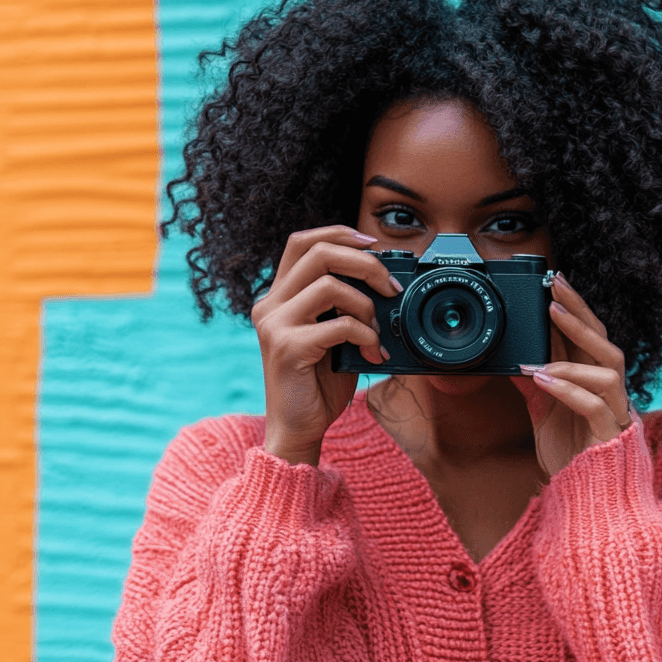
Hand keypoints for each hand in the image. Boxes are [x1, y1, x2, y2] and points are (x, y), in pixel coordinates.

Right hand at [251, 226, 400, 465]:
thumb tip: (385, 280)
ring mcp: (274, 325)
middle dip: (365, 263)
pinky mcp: (286, 348)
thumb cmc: (319, 382)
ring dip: (367, 306)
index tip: (372, 244)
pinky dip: (366, 336)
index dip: (338, 233)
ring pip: (329, 285)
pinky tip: (374, 355)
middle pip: (318, 253)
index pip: (302, 242)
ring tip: (378, 331)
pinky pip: (339, 325)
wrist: (299, 428)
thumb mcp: (334, 334)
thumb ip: (345, 305)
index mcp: (278, 296)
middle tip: (391, 287)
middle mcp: (269, 305)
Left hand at [511, 272, 631, 477]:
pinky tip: (542, 378)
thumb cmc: (573, 460)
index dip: (574, 309)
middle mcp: (611, 394)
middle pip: (604, 341)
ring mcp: (615, 413)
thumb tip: (514, 359)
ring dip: (575, 347)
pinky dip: (568, 387)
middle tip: (555, 286)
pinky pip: (595, 404)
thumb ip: (536, 387)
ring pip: (609, 367)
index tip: (553, 282)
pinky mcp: (611, 435)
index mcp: (597, 385)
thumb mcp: (545, 416)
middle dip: (580, 311)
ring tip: (547, 329)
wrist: (591, 505)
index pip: (589, 338)